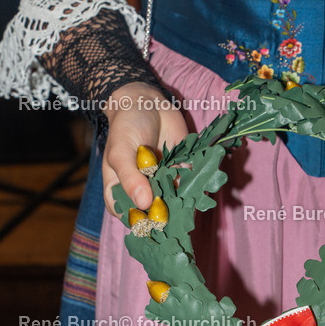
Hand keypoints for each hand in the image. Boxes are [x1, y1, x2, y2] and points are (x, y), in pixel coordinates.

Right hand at [102, 82, 188, 214]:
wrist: (147, 103)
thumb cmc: (125, 128)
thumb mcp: (121, 152)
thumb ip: (131, 178)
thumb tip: (144, 204)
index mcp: (121, 190)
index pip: (129, 215)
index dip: (141, 222)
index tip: (155, 223)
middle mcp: (143, 191)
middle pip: (156, 212)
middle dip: (168, 215)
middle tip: (179, 217)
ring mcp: (163, 183)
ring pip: (175, 201)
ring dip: (185, 204)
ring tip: (192, 202)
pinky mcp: (181, 172)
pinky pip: (191, 185)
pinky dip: (197, 188)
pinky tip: (203, 187)